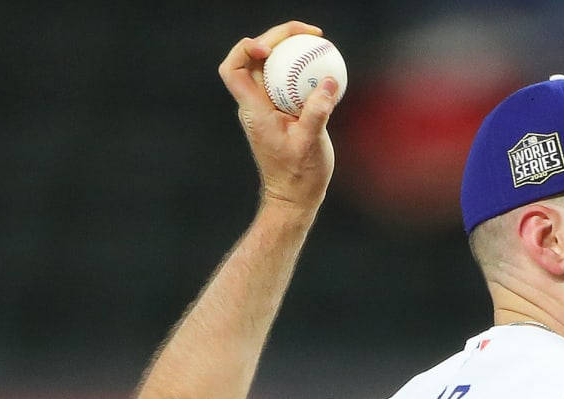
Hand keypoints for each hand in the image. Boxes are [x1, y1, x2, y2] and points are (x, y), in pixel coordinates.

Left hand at [217, 20, 338, 210]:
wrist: (294, 199)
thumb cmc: (299, 177)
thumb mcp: (311, 144)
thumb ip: (318, 112)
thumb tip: (329, 80)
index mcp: (255, 110)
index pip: (234, 69)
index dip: (246, 49)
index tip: (271, 47)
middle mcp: (256, 105)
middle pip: (255, 59)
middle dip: (277, 39)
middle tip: (308, 33)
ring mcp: (268, 108)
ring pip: (271, 68)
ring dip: (290, 52)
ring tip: (316, 42)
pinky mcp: (281, 113)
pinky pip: (287, 82)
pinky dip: (300, 69)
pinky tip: (321, 67)